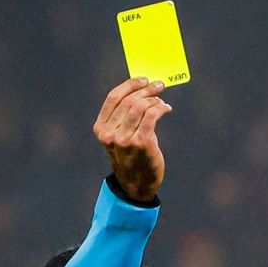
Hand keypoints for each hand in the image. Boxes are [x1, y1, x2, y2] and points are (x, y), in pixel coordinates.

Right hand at [94, 78, 170, 202]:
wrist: (137, 185)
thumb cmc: (131, 157)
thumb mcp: (119, 137)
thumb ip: (123, 117)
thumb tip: (142, 90)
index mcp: (101, 129)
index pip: (114, 98)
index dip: (130, 85)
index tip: (143, 80)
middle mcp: (111, 134)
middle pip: (128, 100)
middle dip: (146, 89)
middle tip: (158, 86)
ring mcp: (125, 140)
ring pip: (140, 106)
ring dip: (154, 99)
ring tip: (161, 100)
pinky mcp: (141, 143)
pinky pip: (152, 116)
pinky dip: (160, 108)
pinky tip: (166, 109)